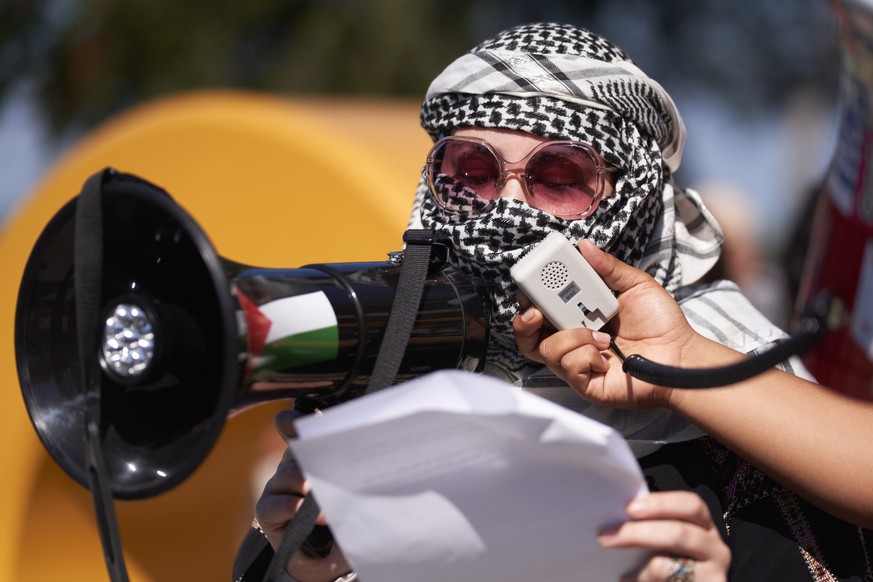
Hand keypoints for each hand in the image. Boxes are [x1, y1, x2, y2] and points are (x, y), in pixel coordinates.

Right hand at [255, 409, 351, 581]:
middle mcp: (294, 467)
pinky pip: (271, 505)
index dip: (299, 420)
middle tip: (327, 460)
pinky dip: (287, 505)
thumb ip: (359, 476)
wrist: (331, 556)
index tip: (313, 415)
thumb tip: (375, 459)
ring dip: (302, 480)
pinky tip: (299, 509)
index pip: (300, 430)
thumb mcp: (358, 494)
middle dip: (311, 452)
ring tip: (317, 491)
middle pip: (297, 450)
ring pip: (286, 474)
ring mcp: (279, 488)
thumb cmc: (346, 517)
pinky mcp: (268, 512)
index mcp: (314, 456)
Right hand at [513, 239, 697, 407]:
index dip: (529, 297)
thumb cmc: (662, 325)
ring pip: (545, 349)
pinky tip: (606, 356)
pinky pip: (567, 366)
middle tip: (537, 312)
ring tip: (601, 335)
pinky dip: (586, 356)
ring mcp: (575, 363)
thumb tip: (585, 246)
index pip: (541, 307)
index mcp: (578, 315)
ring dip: (572, 337)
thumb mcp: (636, 286)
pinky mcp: (583, 383)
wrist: (681, 356)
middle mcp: (571, 339)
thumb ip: (608, 267)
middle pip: (527, 334)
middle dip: (525, 320)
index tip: (531, 283)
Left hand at [599, 491, 730, 580]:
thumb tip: (615, 516)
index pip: (691, 505)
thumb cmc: (669, 563)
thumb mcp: (667, 542)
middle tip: (606, 536)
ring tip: (622, 572)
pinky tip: (629, 580)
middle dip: (637, 533)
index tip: (629, 508)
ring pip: (668, 566)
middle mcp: (716, 548)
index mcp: (705, 526)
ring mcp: (714, 574)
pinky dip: (642, 580)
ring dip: (639, 567)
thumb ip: (655, 526)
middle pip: (678, 533)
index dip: (661, 503)